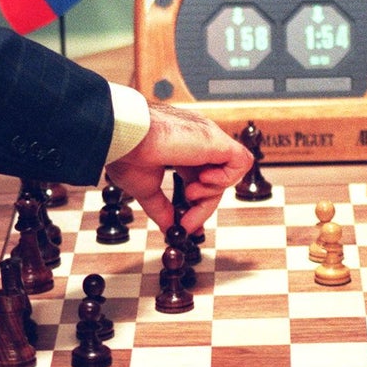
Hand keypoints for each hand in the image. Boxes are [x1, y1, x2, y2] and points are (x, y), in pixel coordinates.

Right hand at [105, 103, 250, 234]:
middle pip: (215, 179)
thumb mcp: (147, 188)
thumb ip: (162, 208)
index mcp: (182, 147)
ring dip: (211, 192)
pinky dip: (226, 178)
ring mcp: (209, 138)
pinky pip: (242, 161)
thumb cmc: (127, 153)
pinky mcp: (217, 139)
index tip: (186, 224)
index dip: (198, 203)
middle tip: (186, 222)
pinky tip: (203, 181)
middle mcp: (198, 141)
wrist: (124, 139)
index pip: (201, 177)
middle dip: (203, 205)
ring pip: (230, 171)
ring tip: (189, 193)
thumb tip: (169, 228)